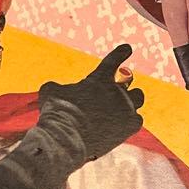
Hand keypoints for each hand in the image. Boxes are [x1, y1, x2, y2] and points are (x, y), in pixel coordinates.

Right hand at [38, 44, 143, 160]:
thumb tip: (53, 90)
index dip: (120, 53)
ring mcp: (126, 108)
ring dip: (131, 100)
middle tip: (118, 88)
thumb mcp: (49, 92)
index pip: (113, 61)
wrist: (67, 140)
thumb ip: (57, 87)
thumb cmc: (56, 114)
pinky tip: (123, 125)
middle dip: (123, 82)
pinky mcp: (131, 126)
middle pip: (129, 80)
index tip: (127, 48)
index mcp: (99, 78)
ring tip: (124, 106)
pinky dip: (130, 121)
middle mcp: (116, 91)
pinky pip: (137, 120)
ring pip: (138, 98)